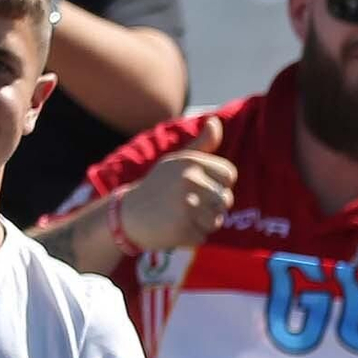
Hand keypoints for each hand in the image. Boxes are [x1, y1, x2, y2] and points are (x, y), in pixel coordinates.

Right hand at [114, 114, 237, 251]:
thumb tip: (215, 121)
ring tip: (182, 216)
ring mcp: (186, 205)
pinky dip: (192, 236)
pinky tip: (175, 228)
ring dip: (203, 223)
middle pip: (226, 199)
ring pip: (217, 220)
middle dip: (212, 206)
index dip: (219, 184)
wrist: (129, 214)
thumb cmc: (159, 186)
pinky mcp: (183, 229)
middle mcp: (189, 180)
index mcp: (190, 162)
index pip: (229, 175)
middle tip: (188, 205)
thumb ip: (201, 145)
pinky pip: (203, 236)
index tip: (201, 186)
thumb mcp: (176, 162)